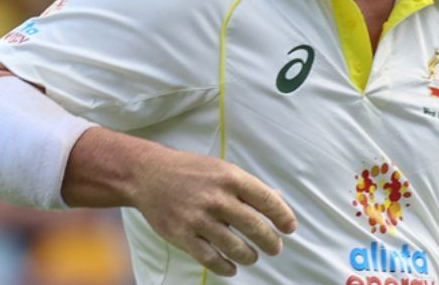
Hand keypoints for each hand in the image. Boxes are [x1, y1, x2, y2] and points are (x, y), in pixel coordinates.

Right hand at [130, 148, 298, 276]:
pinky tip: (232, 268)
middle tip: (276, 248)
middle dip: (270, 241)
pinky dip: (225, 267)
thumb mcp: (223, 169)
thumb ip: (249, 186)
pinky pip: (210, 258)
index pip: (267, 200)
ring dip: (250, 255)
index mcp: (231, 178)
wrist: (148, 174)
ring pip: (235, 246)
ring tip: (253, 256)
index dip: (283, 216)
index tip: (290, 228)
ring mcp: (199, 218)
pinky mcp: (182, 235)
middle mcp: (217, 198)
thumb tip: (278, 200)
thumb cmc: (191, 170)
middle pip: (255, 226)